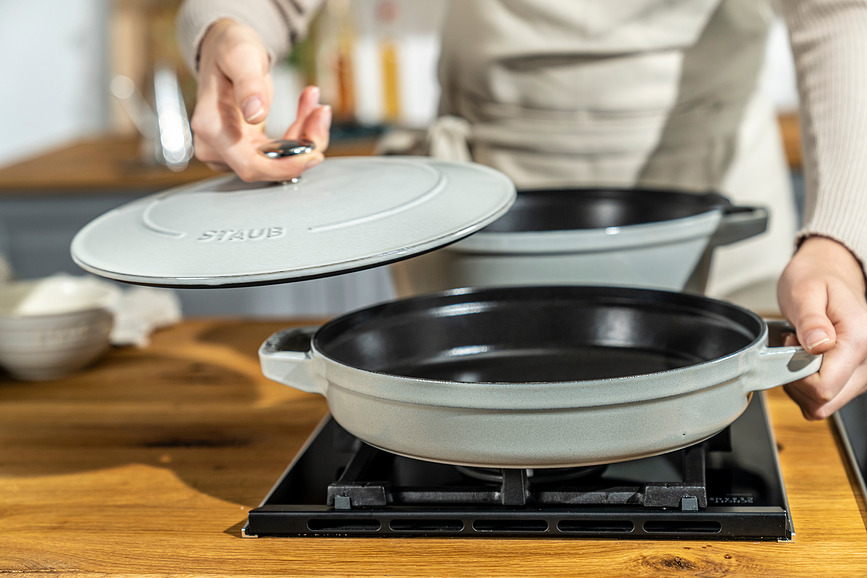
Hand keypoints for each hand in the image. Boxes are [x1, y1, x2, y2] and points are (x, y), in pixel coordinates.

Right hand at [190, 19, 330, 181]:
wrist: (225, 50)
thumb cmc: (230, 49)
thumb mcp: (242, 56)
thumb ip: (248, 84)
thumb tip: (255, 115)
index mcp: (211, 127)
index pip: (250, 165)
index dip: (284, 167)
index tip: (313, 154)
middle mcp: (216, 146)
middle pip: (268, 166)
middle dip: (301, 145)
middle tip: (320, 113)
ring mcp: (230, 150)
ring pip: (277, 161)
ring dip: (303, 137)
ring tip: (314, 104)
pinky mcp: (245, 150)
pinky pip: (278, 154)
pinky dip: (298, 135)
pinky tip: (307, 111)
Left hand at [777, 236, 866, 418]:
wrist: (829, 272)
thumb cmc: (815, 279)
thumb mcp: (805, 291)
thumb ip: (810, 320)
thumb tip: (818, 345)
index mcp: (859, 340)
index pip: (824, 387)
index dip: (796, 375)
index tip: (791, 346)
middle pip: (825, 401)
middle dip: (797, 382)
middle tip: (793, 347)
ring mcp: (862, 372)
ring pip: (824, 404)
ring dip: (801, 383)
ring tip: (799, 349)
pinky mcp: (853, 376)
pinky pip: (825, 398)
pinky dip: (807, 385)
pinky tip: (804, 359)